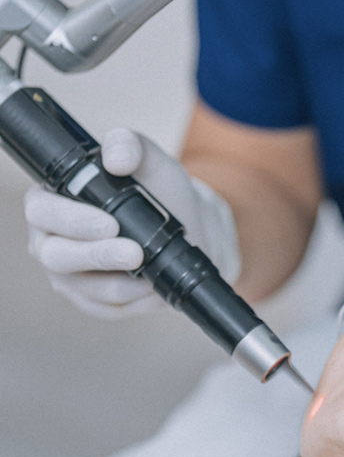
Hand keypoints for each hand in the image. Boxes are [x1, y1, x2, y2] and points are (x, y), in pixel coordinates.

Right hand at [24, 127, 240, 317]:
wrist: (189, 228)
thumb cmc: (160, 191)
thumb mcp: (151, 160)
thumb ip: (130, 145)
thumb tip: (116, 159)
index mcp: (54, 201)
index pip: (41, 210)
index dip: (70, 219)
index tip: (109, 223)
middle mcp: (52, 240)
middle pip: (56, 256)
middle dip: (97, 256)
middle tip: (134, 252)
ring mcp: (71, 276)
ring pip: (86, 290)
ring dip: (123, 284)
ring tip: (151, 272)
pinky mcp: (94, 302)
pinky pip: (108, 311)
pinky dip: (136, 303)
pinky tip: (154, 291)